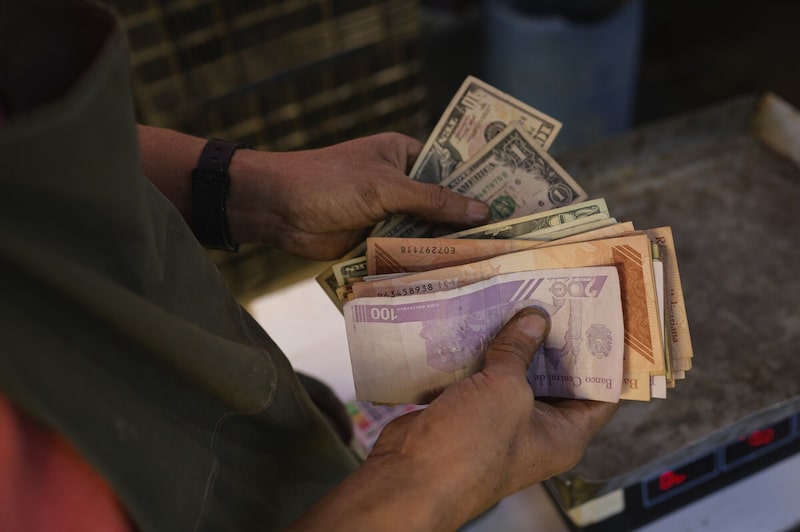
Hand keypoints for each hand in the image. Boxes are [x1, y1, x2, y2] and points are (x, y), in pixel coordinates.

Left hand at [227, 132, 489, 259]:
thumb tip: (481, 211)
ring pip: (427, 233)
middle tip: (510, 242)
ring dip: (448, 247)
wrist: (275, 209)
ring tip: (492, 264)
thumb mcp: (384, 186)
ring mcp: (389, 215)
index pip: (452, 169)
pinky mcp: (375, 242)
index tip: (514, 204)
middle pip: (443, 205)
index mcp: (404, 156)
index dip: (481, 185)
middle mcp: (401, 185)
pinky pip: (406, 253)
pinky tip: (453, 278)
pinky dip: (423, 264)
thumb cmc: (327, 182)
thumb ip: (432, 200)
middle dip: (469, 223)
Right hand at [289, 308, 617, 530]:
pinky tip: (479, 322)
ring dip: (512, 344)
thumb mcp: (506, 390)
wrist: (411, 476)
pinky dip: (481, 353)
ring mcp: (499, 422)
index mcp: (563, 436)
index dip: (603, 356)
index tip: (599, 318)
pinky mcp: (467, 414)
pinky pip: (481, 378)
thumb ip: (521, 350)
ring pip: (514, 375)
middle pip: (554, 379)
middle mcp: (536, 431)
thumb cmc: (471, 446)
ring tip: (517, 301)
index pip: (599, 393)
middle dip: (552, 340)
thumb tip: (535, 319)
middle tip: (553, 299)